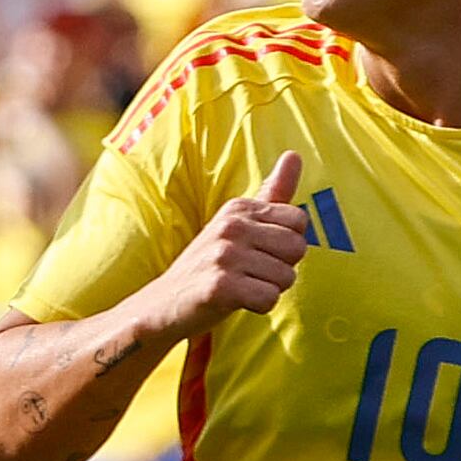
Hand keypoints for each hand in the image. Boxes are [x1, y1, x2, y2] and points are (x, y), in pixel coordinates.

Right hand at [146, 150, 309, 339]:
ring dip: (268, 290)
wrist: (161, 304)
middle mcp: (231, 226)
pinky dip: (257, 307)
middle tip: (249, 273)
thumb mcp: (235, 223)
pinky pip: (269, 299)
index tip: (257, 251)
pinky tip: (234, 302)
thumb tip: (294, 154)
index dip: (285, 243)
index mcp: (238, 208)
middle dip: (281, 268)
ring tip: (240, 286)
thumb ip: (271, 192)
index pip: (299, 221)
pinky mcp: (220, 286)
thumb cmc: (208, 265)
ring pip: (286, 277)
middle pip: (298, 248)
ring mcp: (224, 255)